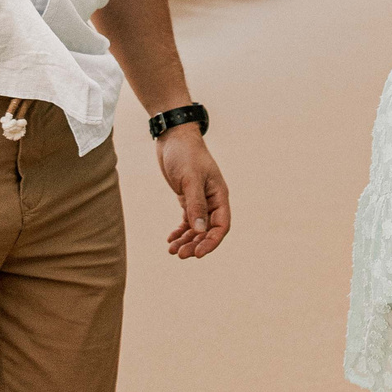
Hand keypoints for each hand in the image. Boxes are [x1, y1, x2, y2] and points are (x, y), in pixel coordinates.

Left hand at [154, 126, 230, 258]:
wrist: (173, 136)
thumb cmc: (185, 153)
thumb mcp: (190, 178)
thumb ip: (195, 204)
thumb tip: (201, 230)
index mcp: (219, 195)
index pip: (221, 225)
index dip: (211, 242)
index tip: (197, 254)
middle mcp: (212, 200)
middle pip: (208, 230)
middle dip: (195, 243)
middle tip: (179, 254)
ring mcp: (200, 199)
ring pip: (197, 227)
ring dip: (186, 240)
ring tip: (172, 250)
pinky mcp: (187, 197)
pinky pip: (187, 220)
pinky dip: (180, 230)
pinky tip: (170, 238)